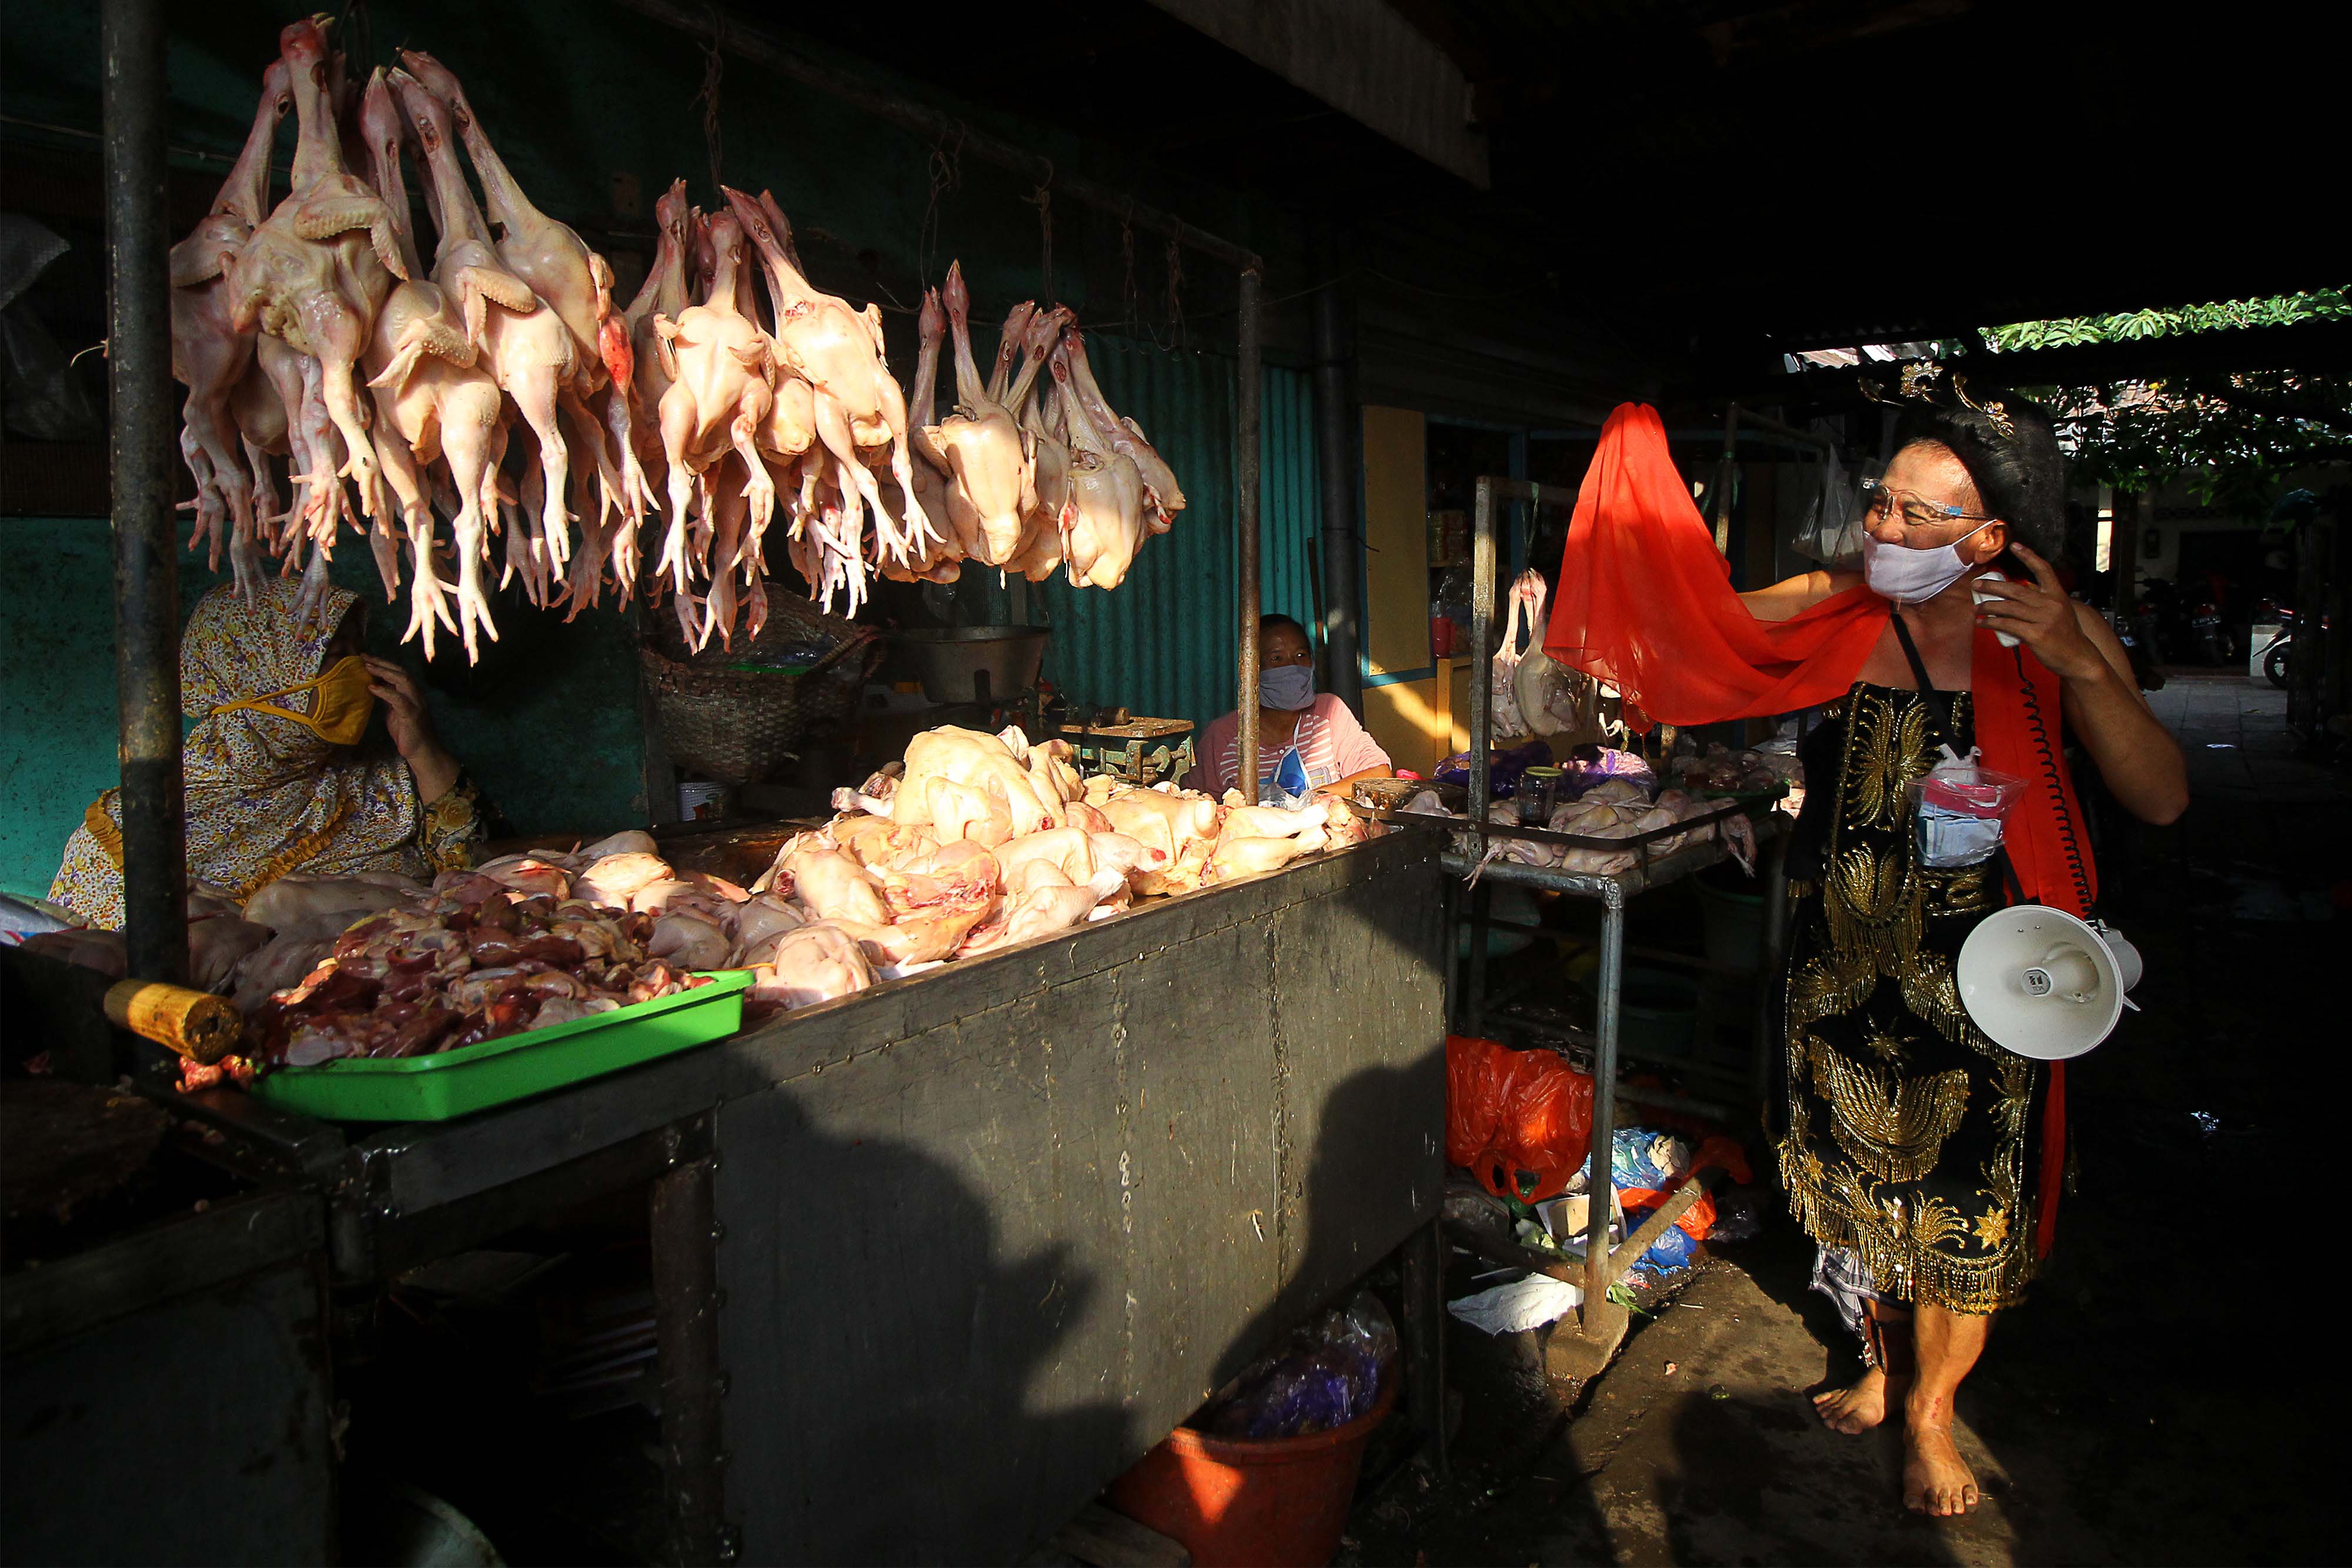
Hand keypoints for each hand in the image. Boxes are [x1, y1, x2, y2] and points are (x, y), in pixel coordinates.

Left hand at [364, 656, 459, 800]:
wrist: (423, 752)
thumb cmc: (408, 733)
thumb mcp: (395, 712)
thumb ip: (389, 699)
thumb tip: (374, 686)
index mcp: (412, 694)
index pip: (399, 673)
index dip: (383, 664)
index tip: (367, 658)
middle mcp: (416, 695)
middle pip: (401, 672)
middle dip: (382, 662)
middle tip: (364, 656)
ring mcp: (416, 704)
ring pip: (403, 680)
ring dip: (384, 672)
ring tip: (368, 667)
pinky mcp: (411, 715)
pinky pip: (398, 699)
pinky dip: (384, 691)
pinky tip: (372, 687)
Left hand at [1970, 545, 2105, 680]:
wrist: (2078, 657)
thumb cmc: (2065, 635)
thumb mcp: (2060, 612)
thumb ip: (2042, 601)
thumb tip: (2020, 595)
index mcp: (2057, 595)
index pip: (2043, 570)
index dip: (2028, 556)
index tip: (2014, 545)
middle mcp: (2051, 604)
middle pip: (2016, 589)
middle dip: (1992, 586)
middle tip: (1976, 584)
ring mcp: (2044, 619)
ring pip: (2008, 607)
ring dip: (1988, 606)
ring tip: (1976, 608)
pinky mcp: (2036, 634)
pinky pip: (2007, 625)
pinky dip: (1991, 623)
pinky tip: (1982, 623)